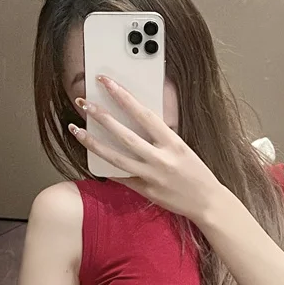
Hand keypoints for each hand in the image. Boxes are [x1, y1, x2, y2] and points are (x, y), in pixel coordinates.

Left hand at [71, 76, 223, 225]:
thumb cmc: (195, 171)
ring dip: (93, 143)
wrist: (206, 202)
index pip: (143, 114)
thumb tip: (136, 120)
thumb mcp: (181, 147)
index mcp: (172, 142)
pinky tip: (90, 157)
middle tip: (84, 103)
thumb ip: (160, 136)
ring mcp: (150, 176)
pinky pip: (120, 177)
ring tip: (77, 130)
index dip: (123, 96)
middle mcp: (160, 159)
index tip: (107, 83)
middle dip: (102, 117)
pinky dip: (105, 167)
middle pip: (124, 135)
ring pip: (115, 157)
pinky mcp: (144, 191)